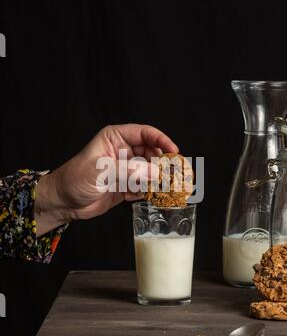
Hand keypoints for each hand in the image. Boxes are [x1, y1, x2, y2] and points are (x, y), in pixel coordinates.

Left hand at [34, 124, 177, 235]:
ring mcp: (126, 169)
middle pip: (152, 151)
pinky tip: (155, 195)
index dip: (161, 140)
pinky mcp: (127, 185)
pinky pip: (145, 186)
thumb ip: (129, 171)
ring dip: (160, 178)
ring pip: (151, 170)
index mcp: (115, 138)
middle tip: (174, 173)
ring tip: (170, 186)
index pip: (144, 133)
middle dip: (164, 162)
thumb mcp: (101, 171)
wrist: (62, 202)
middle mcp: (123, 151)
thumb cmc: (74, 179)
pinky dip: (152, 191)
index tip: (173, 151)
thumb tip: (155, 172)